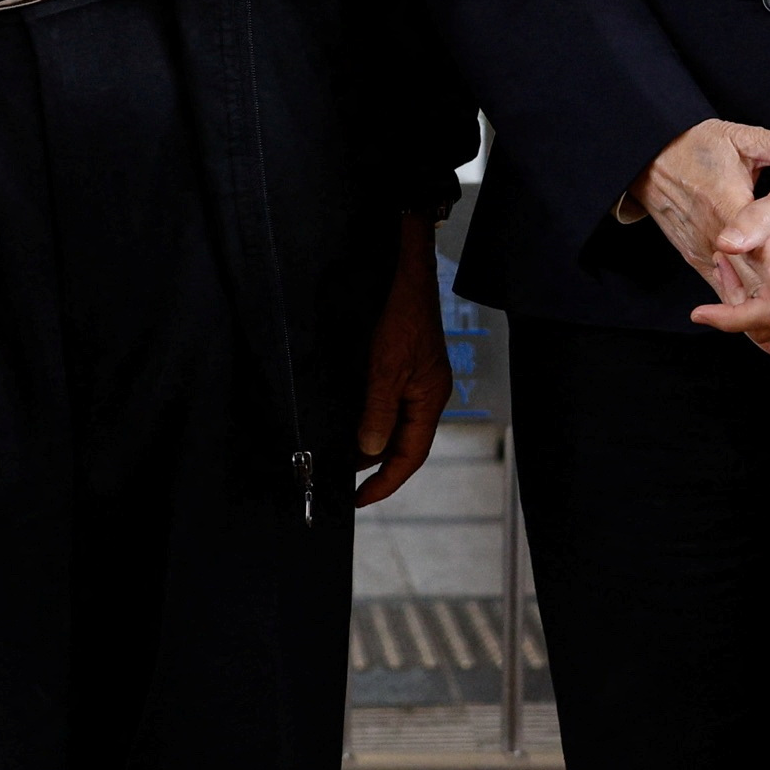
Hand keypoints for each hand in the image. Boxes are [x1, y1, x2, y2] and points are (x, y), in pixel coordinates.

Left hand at [356, 215, 452, 505]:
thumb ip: (379, 411)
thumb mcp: (386, 367)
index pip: (412, 455)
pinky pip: (386, 404)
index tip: (360, 500)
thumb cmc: (402, 314)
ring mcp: (415, 380)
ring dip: (369, 441)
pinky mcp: (401, 366)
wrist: (406, 270)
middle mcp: (426, 394)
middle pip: (403, 443)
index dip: (387, 482)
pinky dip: (368, 418)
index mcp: (430, 399)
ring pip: (392, 424)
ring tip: (339, 457)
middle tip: (341, 479)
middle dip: (375, 465)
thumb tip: (369, 449)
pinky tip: (348, 420)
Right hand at [633, 118, 769, 354]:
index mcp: (726, 208)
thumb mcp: (743, 138)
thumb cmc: (695, 146)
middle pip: (753, 289)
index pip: (757, 250)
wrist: (646, 160)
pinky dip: (752, 319)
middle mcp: (713, 241)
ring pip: (740, 302)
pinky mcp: (699, 262)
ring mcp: (703, 255)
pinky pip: (727, 297)